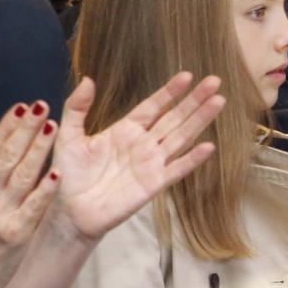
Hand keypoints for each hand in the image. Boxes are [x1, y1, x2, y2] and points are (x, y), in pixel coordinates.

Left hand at [48, 73, 224, 241]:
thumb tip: (88, 79)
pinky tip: (208, 146)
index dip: (170, 91)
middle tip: (215, 81)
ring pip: (181, 137)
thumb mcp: (69, 136)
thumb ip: (77, 108)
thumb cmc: (68, 175)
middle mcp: (143, 144)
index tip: (188, 75)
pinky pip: (176, 169)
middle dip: (194, 100)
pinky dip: (192, 159)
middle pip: (174, 117)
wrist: (69, 211)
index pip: (153, 106)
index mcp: (125, 130)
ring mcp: (151, 163)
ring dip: (200, 120)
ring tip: (219, 102)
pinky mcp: (153, 184)